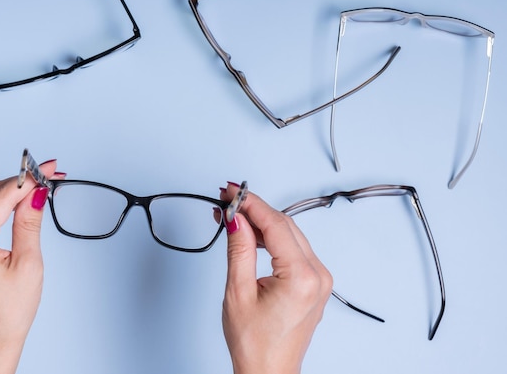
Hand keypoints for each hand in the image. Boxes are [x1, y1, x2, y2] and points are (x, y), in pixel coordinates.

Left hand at [0, 160, 58, 373]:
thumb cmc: (8, 312)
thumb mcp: (28, 263)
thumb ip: (29, 222)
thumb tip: (36, 194)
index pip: (2, 195)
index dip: (29, 178)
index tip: (49, 168)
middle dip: (22, 181)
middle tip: (50, 176)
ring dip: (12, 190)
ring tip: (41, 187)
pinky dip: (1, 202)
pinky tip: (21, 201)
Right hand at [220, 183, 332, 373]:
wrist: (268, 372)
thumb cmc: (255, 344)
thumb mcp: (238, 293)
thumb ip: (239, 249)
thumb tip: (236, 218)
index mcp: (302, 278)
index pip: (275, 225)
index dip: (250, 203)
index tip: (231, 192)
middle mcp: (318, 275)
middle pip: (285, 225)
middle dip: (254, 209)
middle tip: (227, 200)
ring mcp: (320, 279)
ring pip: (289, 234)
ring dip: (261, 223)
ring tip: (232, 216)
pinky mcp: (314, 282)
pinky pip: (293, 249)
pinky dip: (272, 238)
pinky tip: (251, 234)